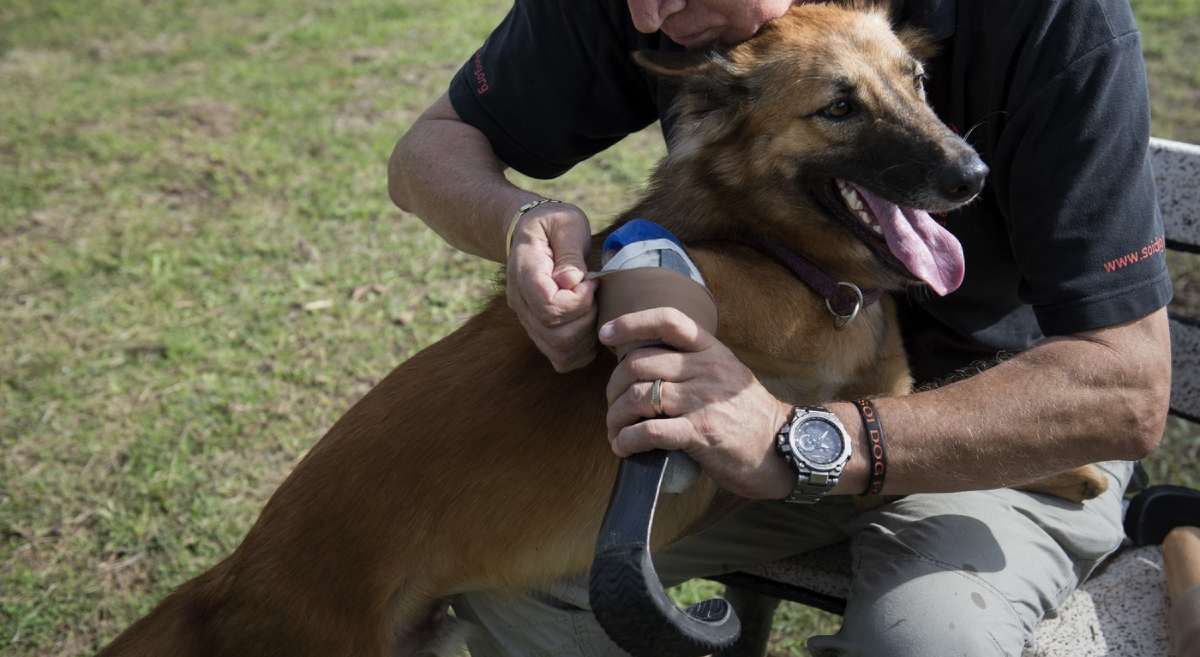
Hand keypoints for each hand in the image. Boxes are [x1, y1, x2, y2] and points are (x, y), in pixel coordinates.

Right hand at [506, 202, 597, 371]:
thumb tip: (571, 281)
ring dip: (588, 334)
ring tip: (593, 306)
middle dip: (588, 319)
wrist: (533, 232)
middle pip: (556, 336)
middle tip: (595, 294)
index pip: (548, 307)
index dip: (578, 302)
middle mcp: (521, 303)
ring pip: (560, 352)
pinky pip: (562, 359)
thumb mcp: (566, 223)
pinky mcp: (540, 332)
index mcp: (524, 273)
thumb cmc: (553, 224)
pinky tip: (590, 324)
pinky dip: (582, 349)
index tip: (590, 281)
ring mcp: (528, 321)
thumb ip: (569, 251)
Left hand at [600, 307, 795, 499]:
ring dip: (615, 417)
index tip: (606, 334)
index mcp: (712, 350)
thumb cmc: (747, 415)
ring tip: (614, 431)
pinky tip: (624, 447)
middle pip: (639, 363)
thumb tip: (642, 367)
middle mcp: (707, 369)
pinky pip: (648, 431)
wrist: (783, 450)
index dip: (631, 323)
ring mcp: (704, 400)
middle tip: (611, 405)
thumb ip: (692, 364)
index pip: (668, 320)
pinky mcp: (701, 433)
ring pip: (638, 397)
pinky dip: (627, 440)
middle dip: (613, 387)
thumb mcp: (727, 374)